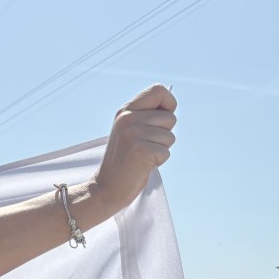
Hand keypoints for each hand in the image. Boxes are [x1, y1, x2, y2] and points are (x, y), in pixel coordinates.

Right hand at [93, 84, 177, 211]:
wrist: (107, 187)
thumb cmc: (125, 160)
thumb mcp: (131, 131)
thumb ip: (147, 117)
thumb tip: (171, 108)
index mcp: (125, 111)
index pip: (159, 90)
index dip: (169, 104)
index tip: (160, 121)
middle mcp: (127, 118)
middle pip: (170, 117)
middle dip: (164, 134)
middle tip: (144, 146)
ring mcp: (133, 134)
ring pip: (170, 136)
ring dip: (161, 150)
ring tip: (142, 156)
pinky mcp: (141, 150)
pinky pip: (166, 152)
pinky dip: (158, 162)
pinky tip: (142, 165)